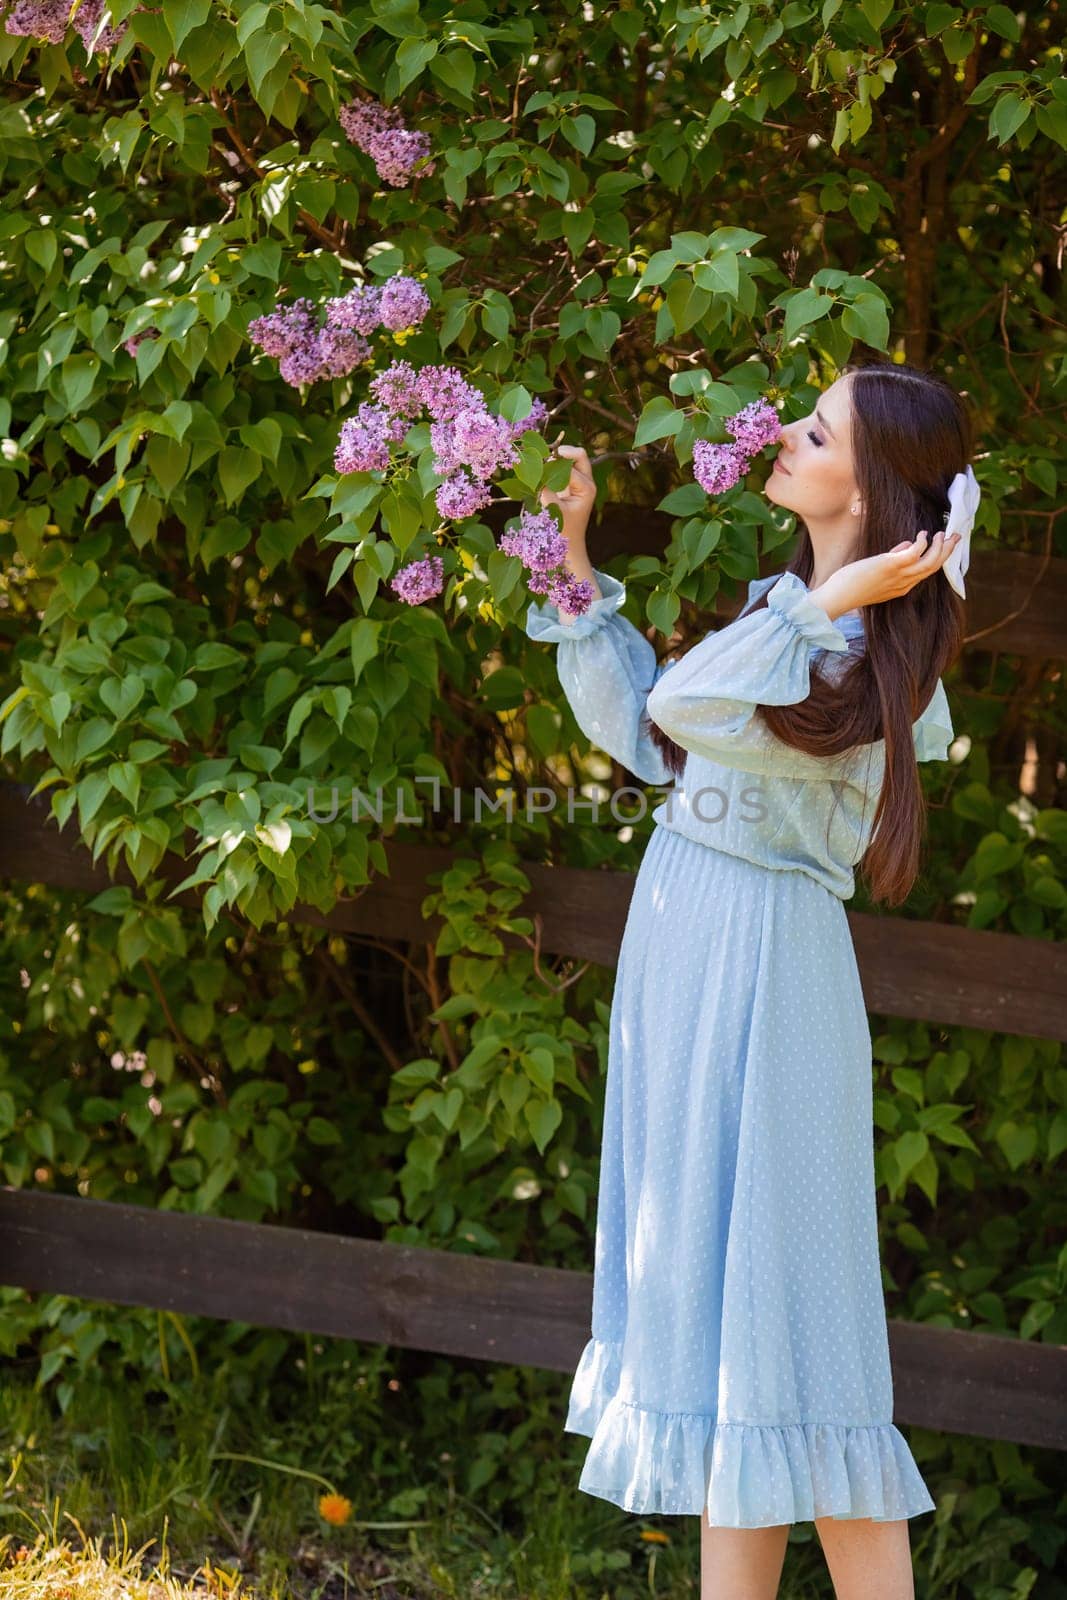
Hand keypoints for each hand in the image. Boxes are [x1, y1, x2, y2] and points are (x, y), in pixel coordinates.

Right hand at [540, 436, 596, 533]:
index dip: (554, 466)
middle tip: (545, 456)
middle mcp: (587, 482)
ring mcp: (581, 481)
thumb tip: (538, 475)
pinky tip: (543, 466)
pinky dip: (556, 462)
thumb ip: (547, 493)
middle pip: (580, 455)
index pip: (570, 469)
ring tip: (543, 460)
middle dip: (563, 452)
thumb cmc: (564, 530)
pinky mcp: (572, 483)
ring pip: (574, 457)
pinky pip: (566, 465)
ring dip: (559, 456)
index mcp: (587, 488)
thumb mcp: (555, 512)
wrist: (570, 542)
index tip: (538, 470)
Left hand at [818, 528, 963, 615]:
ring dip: (940, 546)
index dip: (939, 558)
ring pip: (930, 562)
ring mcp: (899, 576)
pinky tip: (922, 534)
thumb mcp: (877, 571)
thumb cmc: (852, 584)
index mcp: (902, 586)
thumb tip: (907, 544)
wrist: (838, 597)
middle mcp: (904, 583)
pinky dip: (922, 542)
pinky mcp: (890, 566)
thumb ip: (893, 558)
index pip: (926, 572)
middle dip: (947, 551)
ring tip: (942, 533)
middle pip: (934, 567)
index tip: (945, 546)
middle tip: (956, 536)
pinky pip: (915, 552)